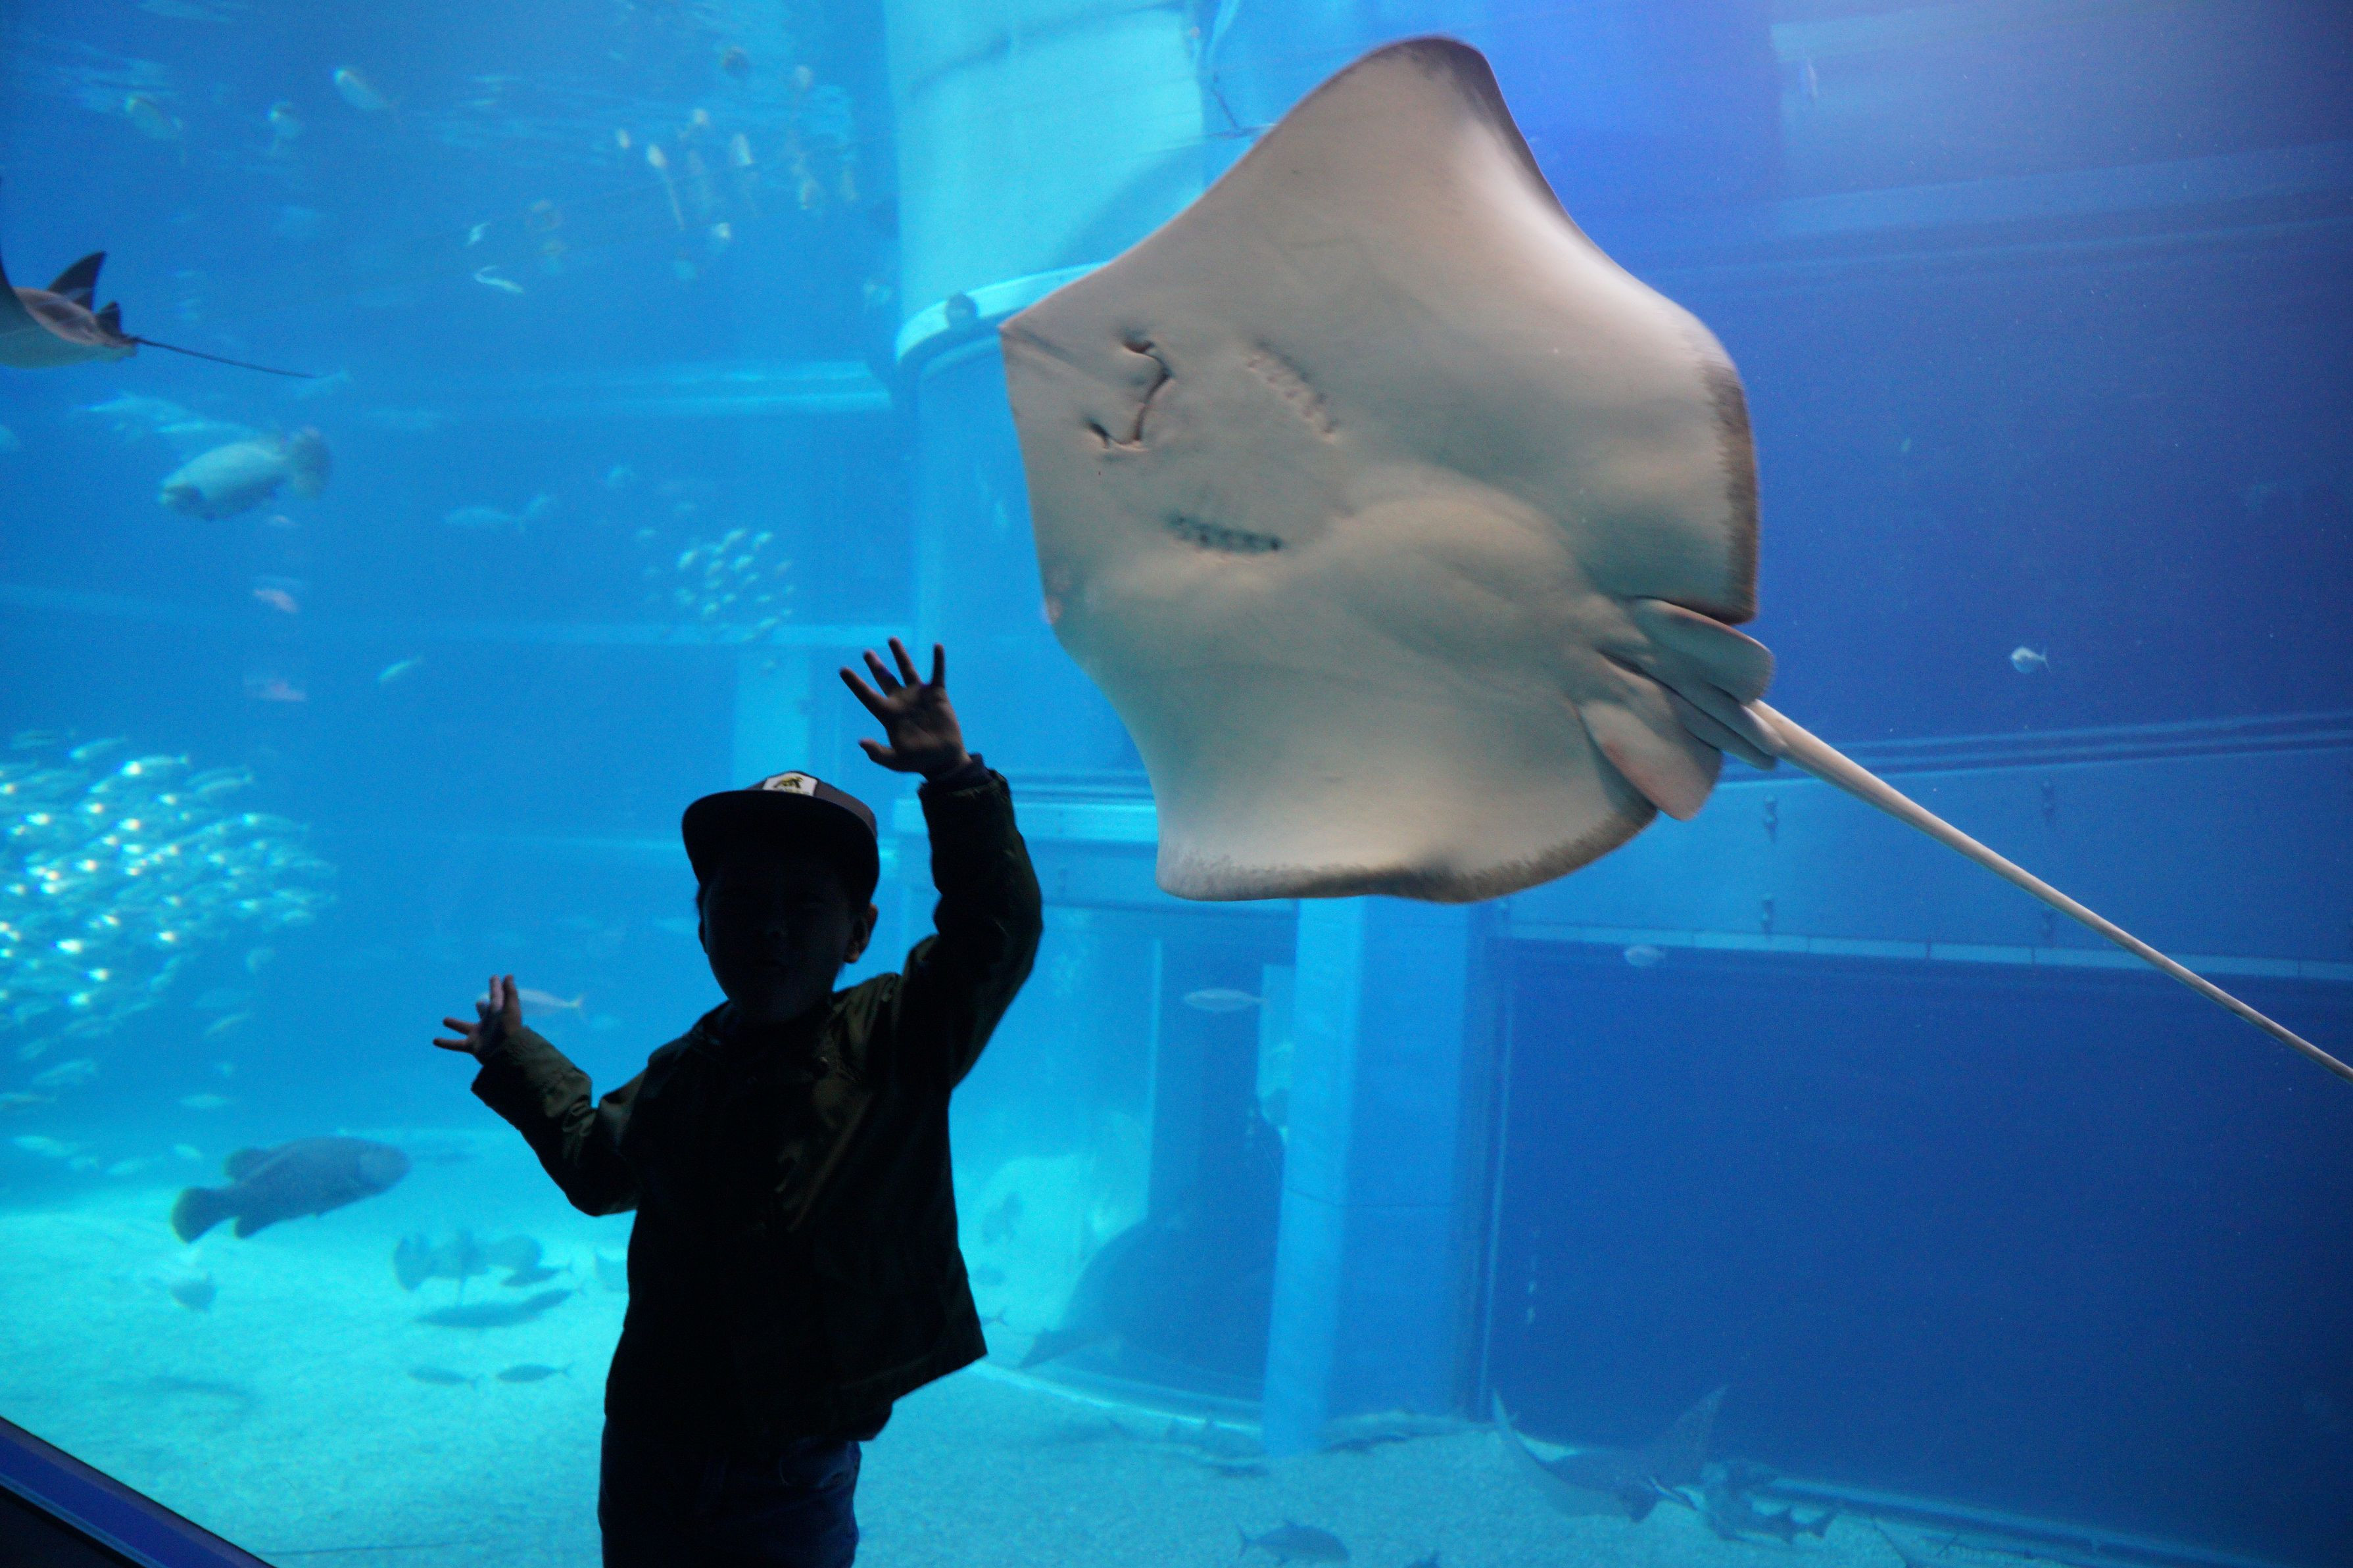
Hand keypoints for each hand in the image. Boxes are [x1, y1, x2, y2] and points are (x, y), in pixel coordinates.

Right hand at [435, 974, 521, 1060]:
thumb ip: (509, 992)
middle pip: (483, 1012)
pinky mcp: (472, 1046)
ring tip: (444, 1020)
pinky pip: (455, 1044)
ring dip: (455, 1024)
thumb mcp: (511, 1009)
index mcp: (498, 1012)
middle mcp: (488, 1022)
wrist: (506, 1054)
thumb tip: (508, 975)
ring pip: (464, 1027)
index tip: (494, 977)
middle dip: (481, 1007)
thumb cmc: (510, 1030)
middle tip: (478, 1002)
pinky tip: (435, 1041)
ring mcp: (479, 1034)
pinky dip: (445, 1043)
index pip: (497, 996)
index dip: (496, 986)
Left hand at [840, 638, 968, 777]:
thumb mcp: (895, 761)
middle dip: (875, 665)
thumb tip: (861, 742)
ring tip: (892, 640)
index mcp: (888, 715)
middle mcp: (901, 701)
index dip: (855, 683)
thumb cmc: (918, 762)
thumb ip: (878, 753)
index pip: (867, 695)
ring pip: (907, 669)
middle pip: (884, 678)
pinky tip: (937, 646)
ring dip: (900, 655)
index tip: (843, 670)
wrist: (943, 760)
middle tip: (866, 653)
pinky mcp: (937, 695)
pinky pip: (937, 673)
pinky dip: (938, 660)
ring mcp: (919, 696)